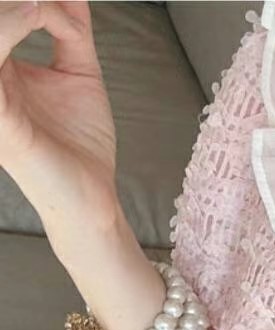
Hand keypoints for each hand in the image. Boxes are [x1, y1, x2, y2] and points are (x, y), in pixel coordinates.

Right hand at [0, 1, 119, 243]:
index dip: (24, 0)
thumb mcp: (79, 73)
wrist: (91, 195)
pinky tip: (39, 13)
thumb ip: (71, 30)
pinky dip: (11, 26)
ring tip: (45, 3)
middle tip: (51, 1)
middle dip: (19, 0)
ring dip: (14, 8)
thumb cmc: (79, 142)